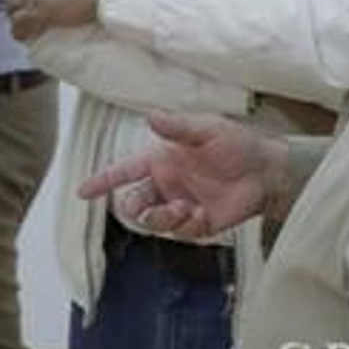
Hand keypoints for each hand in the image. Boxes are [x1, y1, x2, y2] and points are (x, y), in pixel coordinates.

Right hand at [78, 111, 292, 238]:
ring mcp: (180, 205)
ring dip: (163, 217)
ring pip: (153, 221)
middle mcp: (166, 184)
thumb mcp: (207, 129)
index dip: (103, 180)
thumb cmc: (236, 144)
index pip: (124, 170)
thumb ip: (177, 127)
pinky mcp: (196, 224)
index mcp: (161, 159)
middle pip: (133, 202)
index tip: (82, 191)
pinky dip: (185, 225)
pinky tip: (201, 214)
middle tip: (139, 205)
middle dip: (132, 206)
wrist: (266, 172)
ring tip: (185, 208)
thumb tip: (151, 116)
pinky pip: (179, 232)